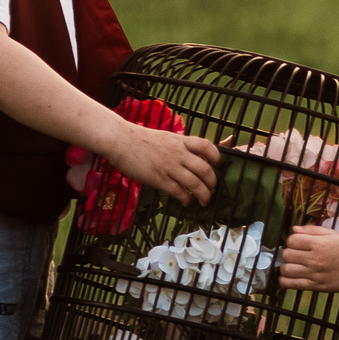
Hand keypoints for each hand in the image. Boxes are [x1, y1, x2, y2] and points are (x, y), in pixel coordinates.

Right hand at [103, 122, 219, 204]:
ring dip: (203, 195)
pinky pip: (179, 191)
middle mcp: (178, 153)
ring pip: (195, 183)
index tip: (217, 165)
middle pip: (205, 169)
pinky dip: (187, 198)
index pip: (206, 146)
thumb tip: (190, 156)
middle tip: (212, 189)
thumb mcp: (165, 138)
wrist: (120, 140)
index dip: (216, 157)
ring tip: (204, 200)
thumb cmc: (140, 140)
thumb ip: (179, 146)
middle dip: (212, 182)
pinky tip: (186, 201)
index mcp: (180, 141)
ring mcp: (169, 166)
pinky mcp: (159, 178)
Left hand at [278, 225, 338, 292]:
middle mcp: (315, 259)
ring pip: (286, 270)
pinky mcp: (315, 286)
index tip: (297, 243)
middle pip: (287, 254)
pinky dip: (284, 281)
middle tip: (295, 254)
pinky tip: (288, 277)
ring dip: (286, 266)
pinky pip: (292, 284)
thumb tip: (294, 229)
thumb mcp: (332, 234)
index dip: (292, 240)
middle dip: (288, 253)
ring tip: (292, 265)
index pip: (292, 240)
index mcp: (319, 244)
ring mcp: (314, 274)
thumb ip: (312, 230)